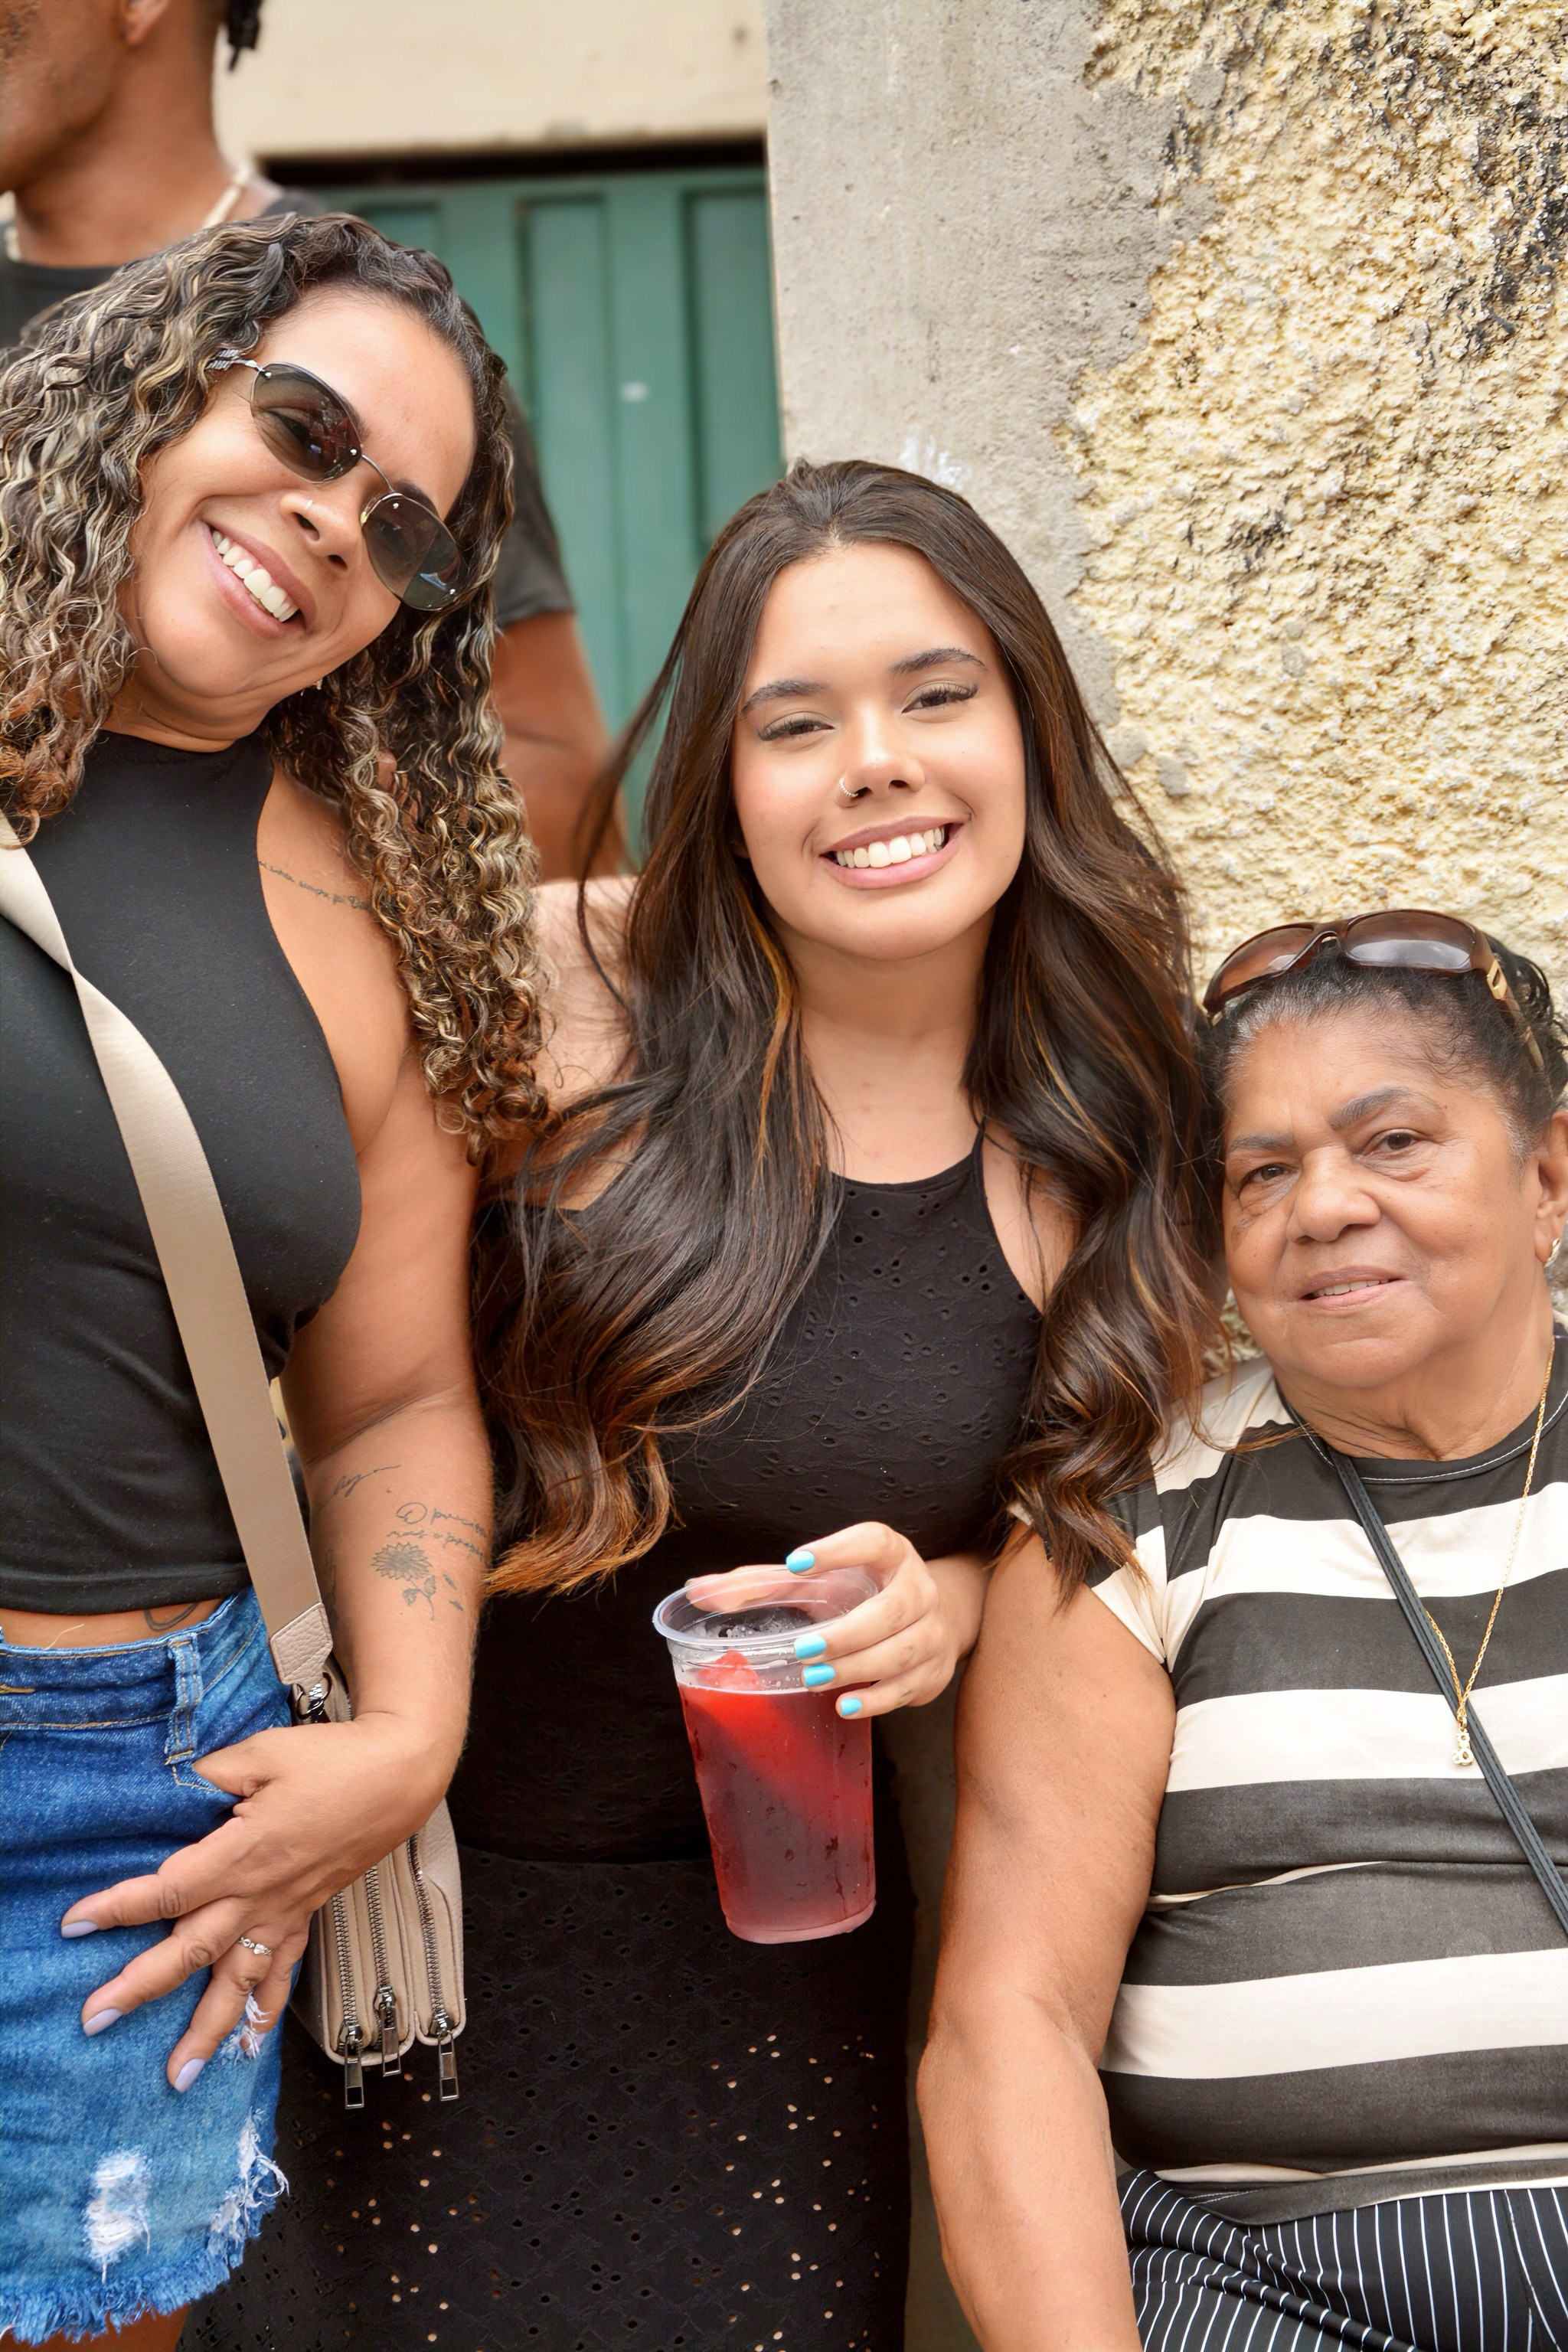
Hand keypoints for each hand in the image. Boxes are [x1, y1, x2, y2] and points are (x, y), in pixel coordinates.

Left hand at [61, 1711, 450, 2089]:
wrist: (399, 1777)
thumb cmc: (335, 1761)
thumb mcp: (263, 1753)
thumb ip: (210, 1775)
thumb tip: (169, 1789)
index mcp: (245, 1853)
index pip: (169, 1891)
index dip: (118, 1907)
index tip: (76, 1923)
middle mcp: (261, 1894)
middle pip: (192, 1950)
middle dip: (141, 1987)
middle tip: (96, 2018)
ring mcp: (286, 1911)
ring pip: (238, 1981)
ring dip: (206, 2030)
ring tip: (178, 2074)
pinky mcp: (306, 1914)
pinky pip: (283, 1973)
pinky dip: (265, 2011)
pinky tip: (249, 2043)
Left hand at [686, 1521, 980, 1719]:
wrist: (926, 1617)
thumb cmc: (858, 1594)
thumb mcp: (815, 1582)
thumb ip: (761, 1584)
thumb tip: (697, 1590)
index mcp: (889, 1553)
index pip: (872, 1541)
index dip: (837, 1549)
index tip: (795, 1563)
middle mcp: (918, 1587)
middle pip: (892, 1609)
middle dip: (848, 1632)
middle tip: (804, 1649)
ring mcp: (933, 1630)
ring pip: (902, 1650)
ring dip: (858, 1667)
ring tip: (816, 1678)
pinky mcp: (935, 1670)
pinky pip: (909, 1687)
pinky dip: (877, 1699)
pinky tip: (845, 1704)